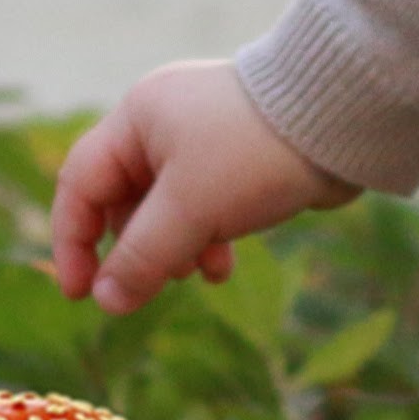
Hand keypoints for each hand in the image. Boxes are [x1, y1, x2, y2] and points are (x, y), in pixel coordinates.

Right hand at [53, 60, 357, 311]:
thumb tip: (105, 302)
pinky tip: (221, 268)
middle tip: (147, 288)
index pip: (81, 182)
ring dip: (172, 249)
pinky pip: (204, 206)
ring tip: (195, 274)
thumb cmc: (256, 154)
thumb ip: (142, 256)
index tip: (80, 293)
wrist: (345, 120)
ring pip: (165, 208)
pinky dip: (205, 239)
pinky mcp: (238, 158)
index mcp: (138, 117)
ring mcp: (202, 139)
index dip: (73, 240)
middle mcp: (164, 123)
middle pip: (122, 198)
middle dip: (135, 248)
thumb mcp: (190, 210)